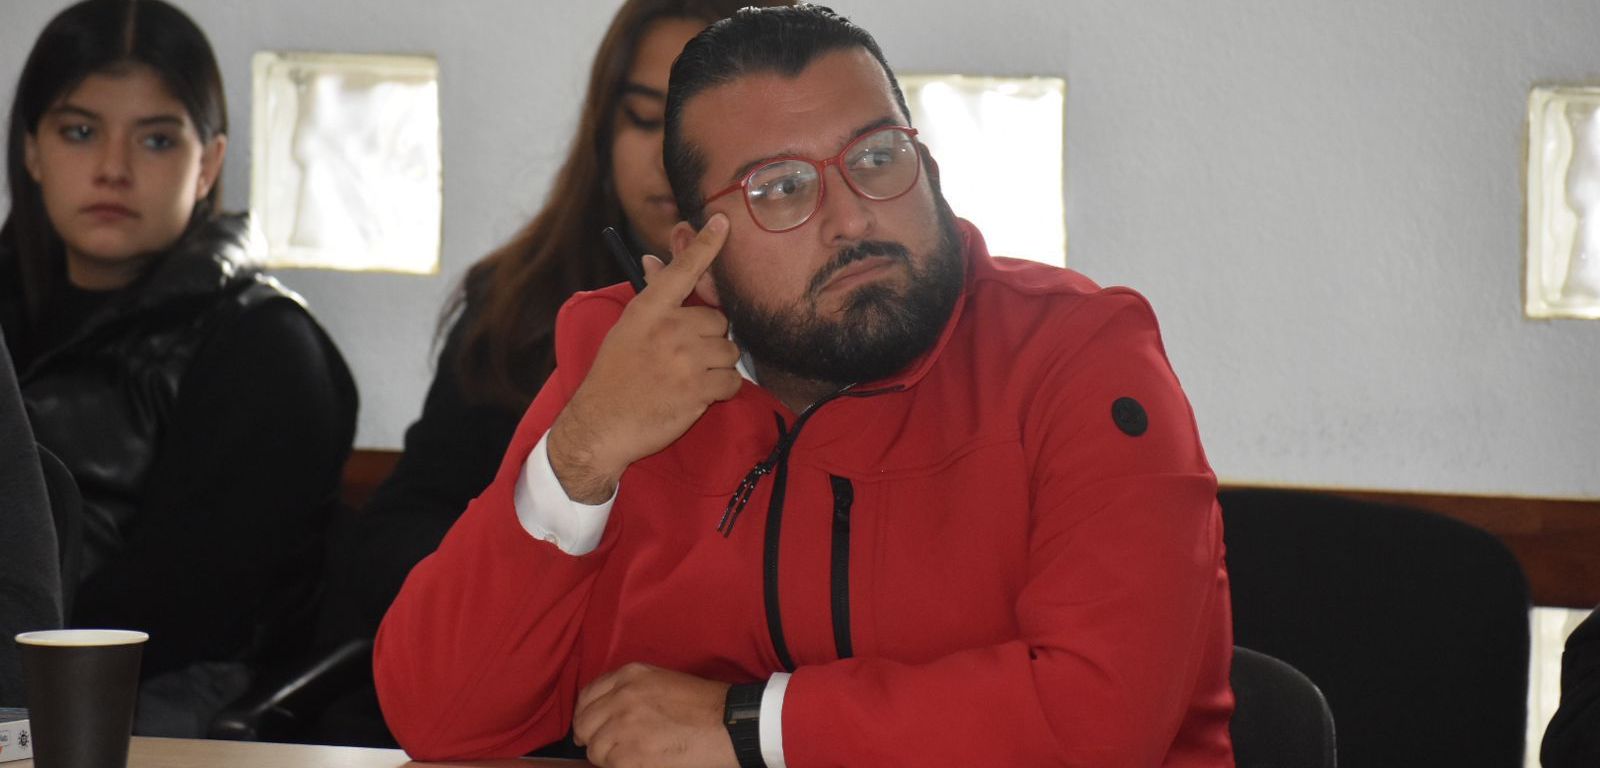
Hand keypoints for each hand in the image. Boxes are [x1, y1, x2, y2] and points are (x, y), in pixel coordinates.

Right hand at [549, 215, 741, 501]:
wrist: (601, 425)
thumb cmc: (614, 375)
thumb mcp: (627, 329)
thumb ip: (652, 296)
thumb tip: (655, 258)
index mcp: (648, 311)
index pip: (682, 270)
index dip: (705, 246)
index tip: (722, 222)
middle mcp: (669, 329)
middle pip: (718, 320)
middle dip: (710, 338)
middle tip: (685, 357)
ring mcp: (685, 360)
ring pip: (729, 351)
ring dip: (717, 366)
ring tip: (689, 377)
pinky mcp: (698, 391)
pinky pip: (732, 381)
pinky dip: (722, 390)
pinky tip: (698, 395)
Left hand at [571, 662, 736, 767]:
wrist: (729, 725)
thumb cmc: (704, 706)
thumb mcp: (662, 681)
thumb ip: (630, 691)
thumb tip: (604, 715)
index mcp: (629, 675)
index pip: (587, 696)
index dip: (586, 715)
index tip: (591, 727)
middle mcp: (621, 697)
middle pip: (584, 723)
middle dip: (593, 738)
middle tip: (610, 748)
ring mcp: (622, 726)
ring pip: (594, 749)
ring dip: (608, 756)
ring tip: (632, 756)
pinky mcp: (628, 754)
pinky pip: (608, 765)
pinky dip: (619, 767)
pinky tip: (640, 763)